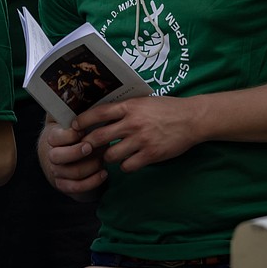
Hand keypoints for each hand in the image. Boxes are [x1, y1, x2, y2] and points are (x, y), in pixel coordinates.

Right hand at [38, 117, 107, 197]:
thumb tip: (79, 92)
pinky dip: (91, 182)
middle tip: (91, 147)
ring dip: (88, 167)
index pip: (55, 137)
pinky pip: (76, 187)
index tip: (82, 130)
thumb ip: (72, 109)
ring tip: (103, 160)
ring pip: (70, 173)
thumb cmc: (73, 134)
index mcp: (52, 137)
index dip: (69, 135)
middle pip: (58, 156)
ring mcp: (57, 171)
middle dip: (76, 152)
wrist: (64, 156)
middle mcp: (51, 155)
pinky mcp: (64, 185)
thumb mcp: (70, 120)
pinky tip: (104, 174)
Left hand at [76, 95, 202, 172]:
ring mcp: (141, 140)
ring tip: (111, 154)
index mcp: (129, 107)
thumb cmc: (166, 108)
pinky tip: (129, 161)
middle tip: (85, 147)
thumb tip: (102, 113)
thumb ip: (125, 108)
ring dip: (108, 157)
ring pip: (111, 155)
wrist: (192, 119)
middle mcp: (132, 123)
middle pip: (99, 137)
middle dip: (88, 144)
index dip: (82, 121)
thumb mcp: (143, 101)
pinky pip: (128, 166)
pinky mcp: (151, 155)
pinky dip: (125, 166)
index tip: (74, 126)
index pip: (98, 113)